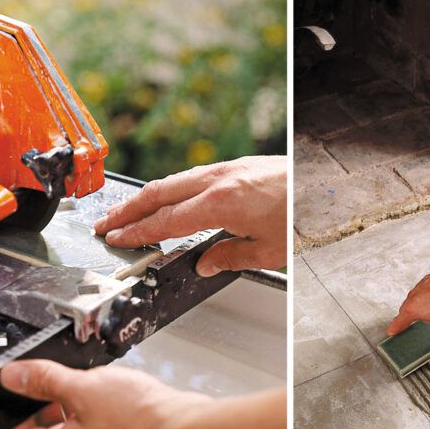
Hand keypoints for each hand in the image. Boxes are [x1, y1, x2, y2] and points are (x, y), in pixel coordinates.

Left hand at [0, 359, 209, 428]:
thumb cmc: (140, 418)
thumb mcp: (83, 388)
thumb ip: (45, 380)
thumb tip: (13, 377)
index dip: (14, 417)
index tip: (15, 396)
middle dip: (47, 406)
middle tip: (50, 383)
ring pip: (81, 428)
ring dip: (78, 404)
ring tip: (87, 381)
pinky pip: (106, 425)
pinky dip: (103, 406)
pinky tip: (118, 389)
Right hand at [93, 156, 286, 276]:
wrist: (324, 184)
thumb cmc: (303, 216)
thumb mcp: (269, 250)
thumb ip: (231, 256)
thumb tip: (206, 263)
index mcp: (222, 203)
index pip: (166, 221)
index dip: (137, 232)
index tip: (117, 239)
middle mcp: (219, 180)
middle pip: (159, 193)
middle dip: (128, 210)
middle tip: (106, 224)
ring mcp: (228, 169)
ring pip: (174, 180)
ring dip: (147, 197)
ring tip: (128, 212)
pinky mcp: (238, 165)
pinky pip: (192, 176)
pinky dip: (171, 189)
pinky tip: (168, 199)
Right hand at [386, 264, 429, 363]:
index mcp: (412, 310)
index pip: (398, 322)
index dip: (394, 330)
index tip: (391, 332)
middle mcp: (413, 297)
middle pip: (404, 310)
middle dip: (406, 318)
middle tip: (409, 324)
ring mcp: (420, 286)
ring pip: (413, 298)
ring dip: (416, 305)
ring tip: (426, 311)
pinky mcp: (428, 279)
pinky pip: (423, 289)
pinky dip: (426, 295)